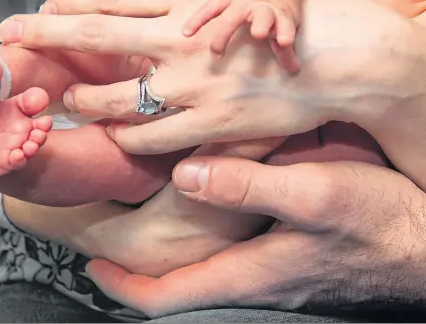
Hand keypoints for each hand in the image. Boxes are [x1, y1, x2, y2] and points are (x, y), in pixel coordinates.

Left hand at [0, 0, 369, 155]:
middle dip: (45, 36)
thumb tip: (141, 19)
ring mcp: (194, 87)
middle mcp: (185, 39)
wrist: (350, 60)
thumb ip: (188, 6)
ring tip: (72, 101)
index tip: (32, 14)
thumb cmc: (301, 17)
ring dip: (84, 100)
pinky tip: (118, 136)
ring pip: (113, 99)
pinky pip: (148, 141)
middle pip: (97, 35)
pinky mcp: (210, 129)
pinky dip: (125, 139)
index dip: (65, 6)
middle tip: (11, 41)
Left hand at [85, 157, 425, 317]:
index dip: (123, 286)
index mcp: (249, 273)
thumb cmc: (379, 223)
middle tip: (111, 238)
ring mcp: (273, 270)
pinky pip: (234, 252)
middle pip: (182, 284)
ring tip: (148, 215)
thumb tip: (185, 174)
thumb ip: (248, 185)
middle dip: (142, 266)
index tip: (92, 269)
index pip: (167, 297)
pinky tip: (210, 203)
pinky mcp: (290, 256)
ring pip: (206, 266)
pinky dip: (207, 235)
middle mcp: (254, 279)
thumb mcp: (314, 194)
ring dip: (172, 250)